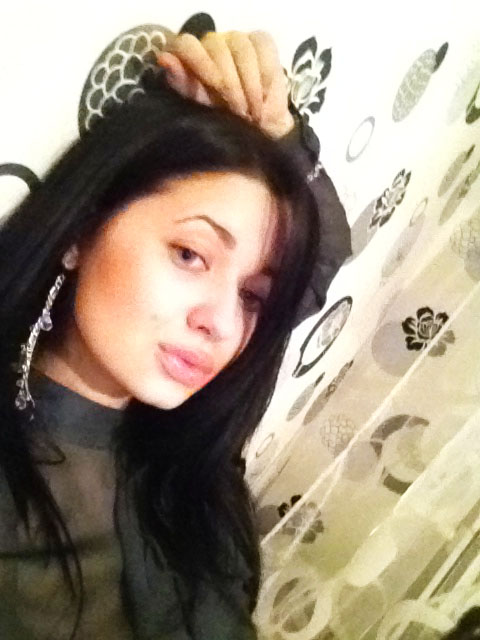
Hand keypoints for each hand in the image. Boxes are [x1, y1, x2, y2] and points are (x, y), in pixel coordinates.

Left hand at [156, 31, 294, 138]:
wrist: (257, 130)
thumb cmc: (224, 120)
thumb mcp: (200, 108)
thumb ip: (182, 83)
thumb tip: (164, 59)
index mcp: (191, 57)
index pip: (187, 44)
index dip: (201, 62)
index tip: (215, 87)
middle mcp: (212, 43)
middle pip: (217, 48)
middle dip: (230, 84)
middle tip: (238, 113)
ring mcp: (237, 39)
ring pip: (242, 49)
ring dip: (250, 85)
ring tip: (253, 111)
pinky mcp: (261, 41)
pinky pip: (263, 49)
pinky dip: (265, 75)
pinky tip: (264, 96)